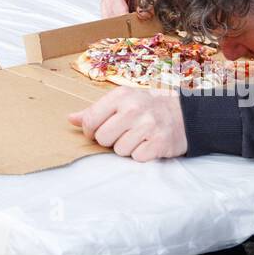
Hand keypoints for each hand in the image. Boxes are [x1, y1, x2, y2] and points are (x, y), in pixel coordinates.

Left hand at [69, 86, 186, 160]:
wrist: (182, 114)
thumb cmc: (145, 107)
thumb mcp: (120, 101)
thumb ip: (95, 111)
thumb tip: (71, 119)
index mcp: (121, 96)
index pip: (91, 120)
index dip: (90, 131)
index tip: (97, 131)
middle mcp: (134, 109)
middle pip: (103, 138)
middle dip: (110, 140)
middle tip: (122, 133)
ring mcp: (148, 126)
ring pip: (119, 150)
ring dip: (126, 147)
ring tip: (137, 137)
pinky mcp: (159, 143)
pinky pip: (136, 158)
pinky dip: (141, 154)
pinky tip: (147, 144)